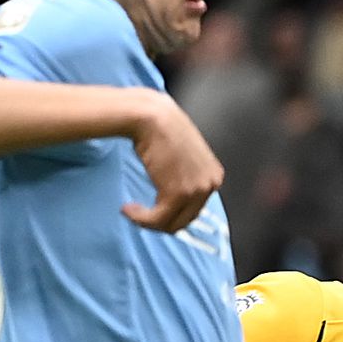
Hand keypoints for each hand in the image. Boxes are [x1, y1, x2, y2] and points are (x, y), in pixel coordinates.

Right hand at [123, 95, 222, 231]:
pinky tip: (128, 209)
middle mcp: (211, 185)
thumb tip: (174, 198)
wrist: (152, 118)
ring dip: (148, 222)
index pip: (195, 209)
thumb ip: (186, 176)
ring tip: (131, 210)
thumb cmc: (162, 130)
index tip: (152, 210)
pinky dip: (140, 219)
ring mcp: (196, 191)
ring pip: (170, 223)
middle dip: (160, 221)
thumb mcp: (185, 156)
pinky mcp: (177, 195)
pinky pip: (157, 220)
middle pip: (185, 220)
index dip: (172, 213)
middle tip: (140, 215)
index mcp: (214, 176)